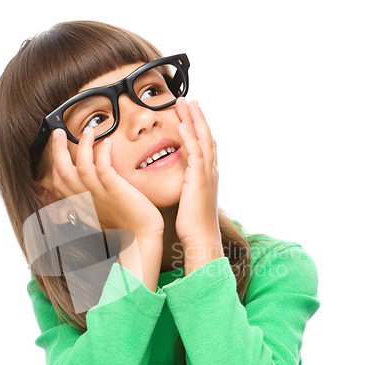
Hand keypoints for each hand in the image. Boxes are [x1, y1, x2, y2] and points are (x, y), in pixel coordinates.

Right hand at [49, 127, 164, 239]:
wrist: (142, 239)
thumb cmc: (127, 227)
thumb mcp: (103, 214)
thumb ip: (93, 203)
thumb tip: (87, 196)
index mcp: (83, 204)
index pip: (60, 183)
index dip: (55, 164)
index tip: (57, 147)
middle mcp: (88, 198)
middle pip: (63, 172)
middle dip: (57, 150)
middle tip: (58, 132)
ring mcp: (100, 195)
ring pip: (81, 167)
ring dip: (82, 145)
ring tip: (88, 130)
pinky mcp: (115, 191)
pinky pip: (103, 168)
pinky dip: (102, 152)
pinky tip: (107, 142)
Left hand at [175, 98, 219, 246]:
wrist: (201, 237)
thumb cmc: (193, 223)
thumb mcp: (190, 199)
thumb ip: (187, 186)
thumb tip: (180, 182)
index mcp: (207, 174)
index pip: (205, 145)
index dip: (199, 127)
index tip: (190, 113)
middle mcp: (211, 171)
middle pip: (206, 136)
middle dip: (198, 117)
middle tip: (188, 100)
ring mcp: (207, 174)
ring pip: (203, 140)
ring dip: (194, 120)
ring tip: (186, 103)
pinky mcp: (199, 180)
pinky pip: (196, 154)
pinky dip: (189, 138)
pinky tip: (181, 125)